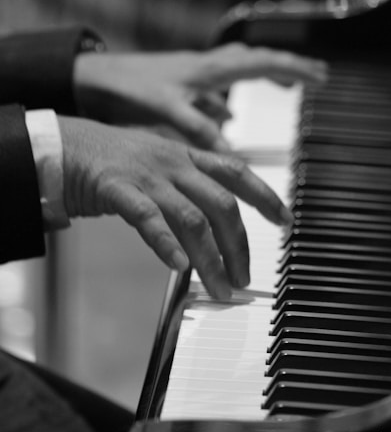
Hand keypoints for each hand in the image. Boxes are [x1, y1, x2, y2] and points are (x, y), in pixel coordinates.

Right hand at [59, 115, 292, 299]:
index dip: (265, 196)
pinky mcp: (117, 189)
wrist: (64, 144)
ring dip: (210, 258)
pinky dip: (165, 244)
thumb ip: (187, 185)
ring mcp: (147, 176)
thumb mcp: (160, 164)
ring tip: (219, 288)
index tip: (285, 221)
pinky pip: (147, 218)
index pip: (237, 173)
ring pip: (191, 218)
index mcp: (187, 156)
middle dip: (239, 245)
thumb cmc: (115, 160)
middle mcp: (174, 163)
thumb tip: (211, 222)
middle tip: (244, 278)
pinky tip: (178, 267)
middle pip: (222, 204)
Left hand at [73, 43, 326, 150]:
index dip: (294, 70)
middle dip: (290, 68)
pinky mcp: (186, 86)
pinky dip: (231, 100)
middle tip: (318, 76)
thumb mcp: (167, 111)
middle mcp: (208, 68)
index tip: (322, 77)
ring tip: (287, 88)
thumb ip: (201, 130)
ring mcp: (198, 75)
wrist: (96, 77)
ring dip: (265, 78)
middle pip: (259, 60)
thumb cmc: (128, 89)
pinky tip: (229, 114)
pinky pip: (219, 89)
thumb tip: (232, 155)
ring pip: (241, 71)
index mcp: (209, 71)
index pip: (262, 64)